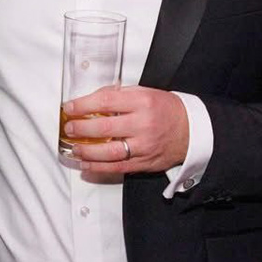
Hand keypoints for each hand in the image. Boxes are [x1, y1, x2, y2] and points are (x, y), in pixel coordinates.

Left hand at [63, 86, 189, 178]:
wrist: (192, 131)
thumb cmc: (166, 110)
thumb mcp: (146, 93)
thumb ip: (120, 95)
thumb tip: (92, 99)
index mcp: (143, 102)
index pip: (106, 102)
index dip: (83, 105)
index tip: (69, 107)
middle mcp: (143, 124)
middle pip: (104, 128)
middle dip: (81, 128)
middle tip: (69, 128)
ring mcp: (144, 146)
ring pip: (109, 152)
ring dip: (87, 150)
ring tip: (74, 147)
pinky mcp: (144, 163)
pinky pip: (117, 168)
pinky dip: (98, 167)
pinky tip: (85, 164)